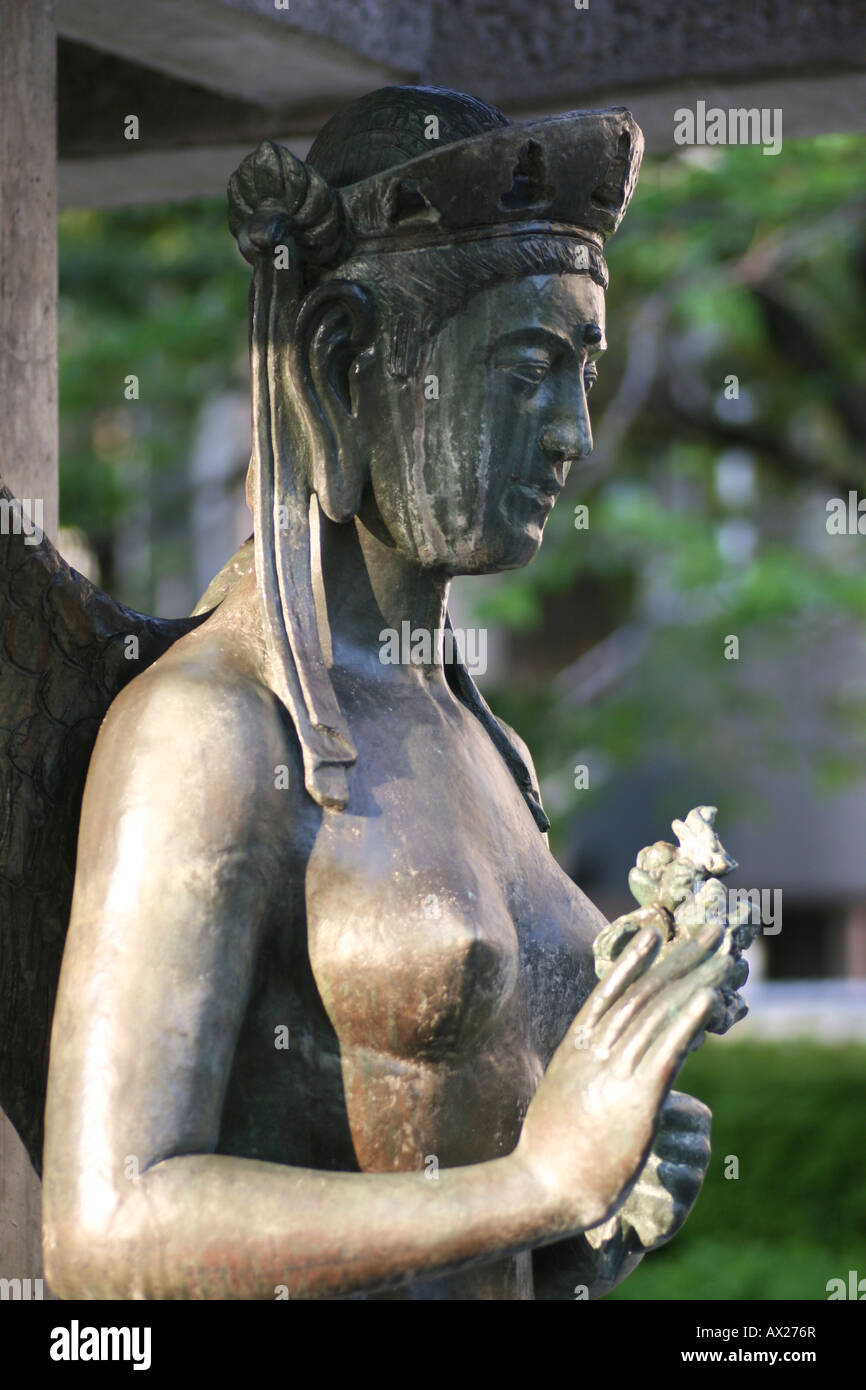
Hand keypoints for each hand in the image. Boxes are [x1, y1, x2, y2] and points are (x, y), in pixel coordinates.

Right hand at [517, 921, 721, 1234]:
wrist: (542, 1188)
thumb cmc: (549, 1153)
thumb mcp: (560, 1096)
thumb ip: (582, 1073)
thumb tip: (598, 1063)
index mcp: (575, 1048)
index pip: (609, 992)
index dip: (635, 960)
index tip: (657, 934)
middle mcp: (596, 1051)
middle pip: (644, 993)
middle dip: (680, 959)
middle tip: (710, 930)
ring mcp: (615, 1073)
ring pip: (660, 1014)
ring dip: (695, 978)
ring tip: (723, 955)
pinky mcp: (637, 1101)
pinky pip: (667, 1052)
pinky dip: (689, 1020)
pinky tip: (710, 998)